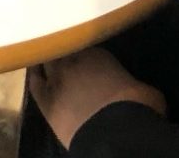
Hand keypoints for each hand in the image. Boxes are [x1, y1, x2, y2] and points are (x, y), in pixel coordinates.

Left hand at [28, 48, 166, 147]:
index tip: (87, 54)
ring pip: (46, 62)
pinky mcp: (45, 101)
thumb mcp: (145, 90)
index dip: (85, 50)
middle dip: (65, 52)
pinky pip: (34, 83)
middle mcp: (74, 61)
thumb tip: (136, 87)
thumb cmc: (137, 107)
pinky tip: (33, 72)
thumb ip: (130, 81)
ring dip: (48, 60)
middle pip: (63, 49)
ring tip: (47, 57)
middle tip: (67, 55)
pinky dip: (34, 76)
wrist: (116, 133)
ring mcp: (57, 79)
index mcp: (98, 54)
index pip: (85, 44)